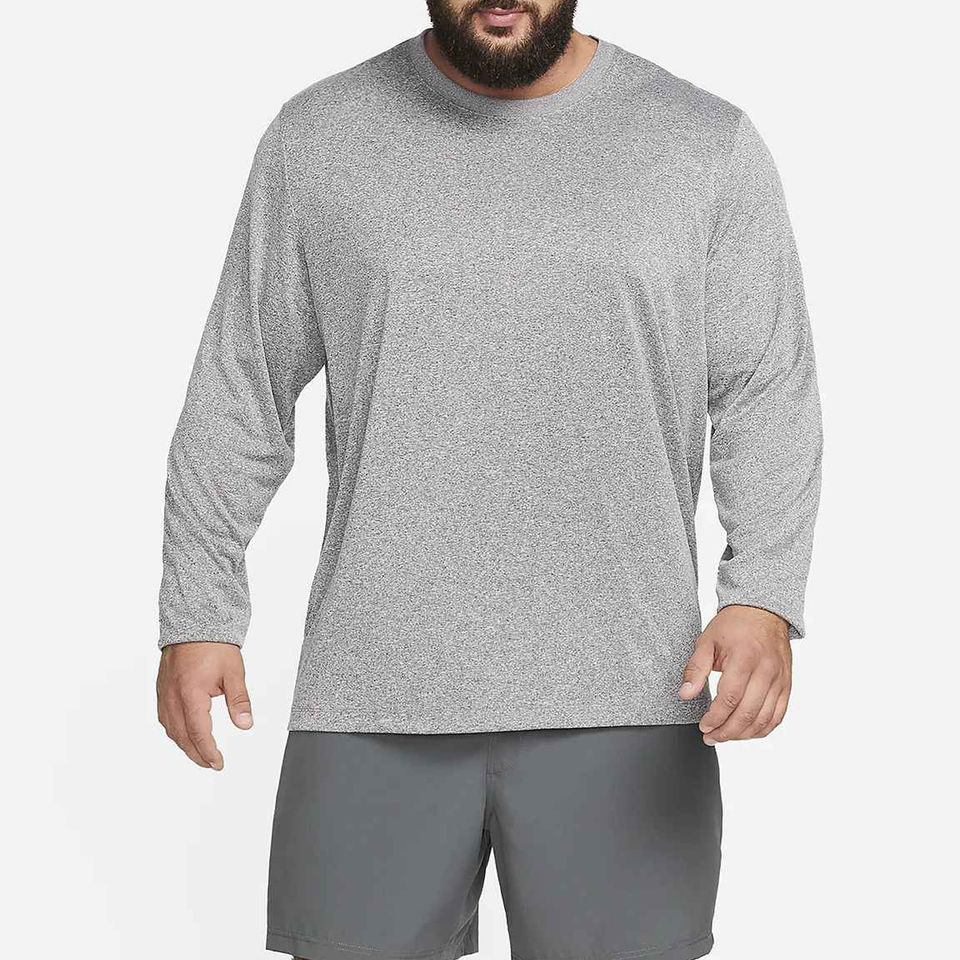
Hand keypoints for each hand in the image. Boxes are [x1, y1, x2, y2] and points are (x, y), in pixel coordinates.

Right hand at [157, 642, 252, 769]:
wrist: (194, 623)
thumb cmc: (214, 645)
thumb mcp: (234, 673)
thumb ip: (239, 701)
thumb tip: (245, 725)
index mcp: (191, 694)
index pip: (199, 733)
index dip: (209, 752)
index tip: (218, 763)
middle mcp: (173, 697)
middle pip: (183, 737)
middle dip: (197, 754)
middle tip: (212, 764)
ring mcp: (164, 694)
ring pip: (171, 730)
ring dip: (185, 745)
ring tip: (201, 754)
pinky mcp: (162, 690)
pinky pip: (165, 718)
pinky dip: (176, 731)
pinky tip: (185, 734)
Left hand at [678, 605, 791, 743]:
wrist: (763, 611)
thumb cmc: (734, 626)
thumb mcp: (707, 641)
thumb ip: (695, 668)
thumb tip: (685, 694)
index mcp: (744, 657)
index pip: (729, 698)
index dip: (715, 717)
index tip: (703, 726)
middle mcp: (766, 670)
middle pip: (748, 713)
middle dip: (727, 731)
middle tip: (711, 736)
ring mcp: (780, 679)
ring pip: (765, 718)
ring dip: (743, 734)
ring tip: (725, 736)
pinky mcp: (787, 684)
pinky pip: (778, 715)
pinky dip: (763, 729)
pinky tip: (747, 732)